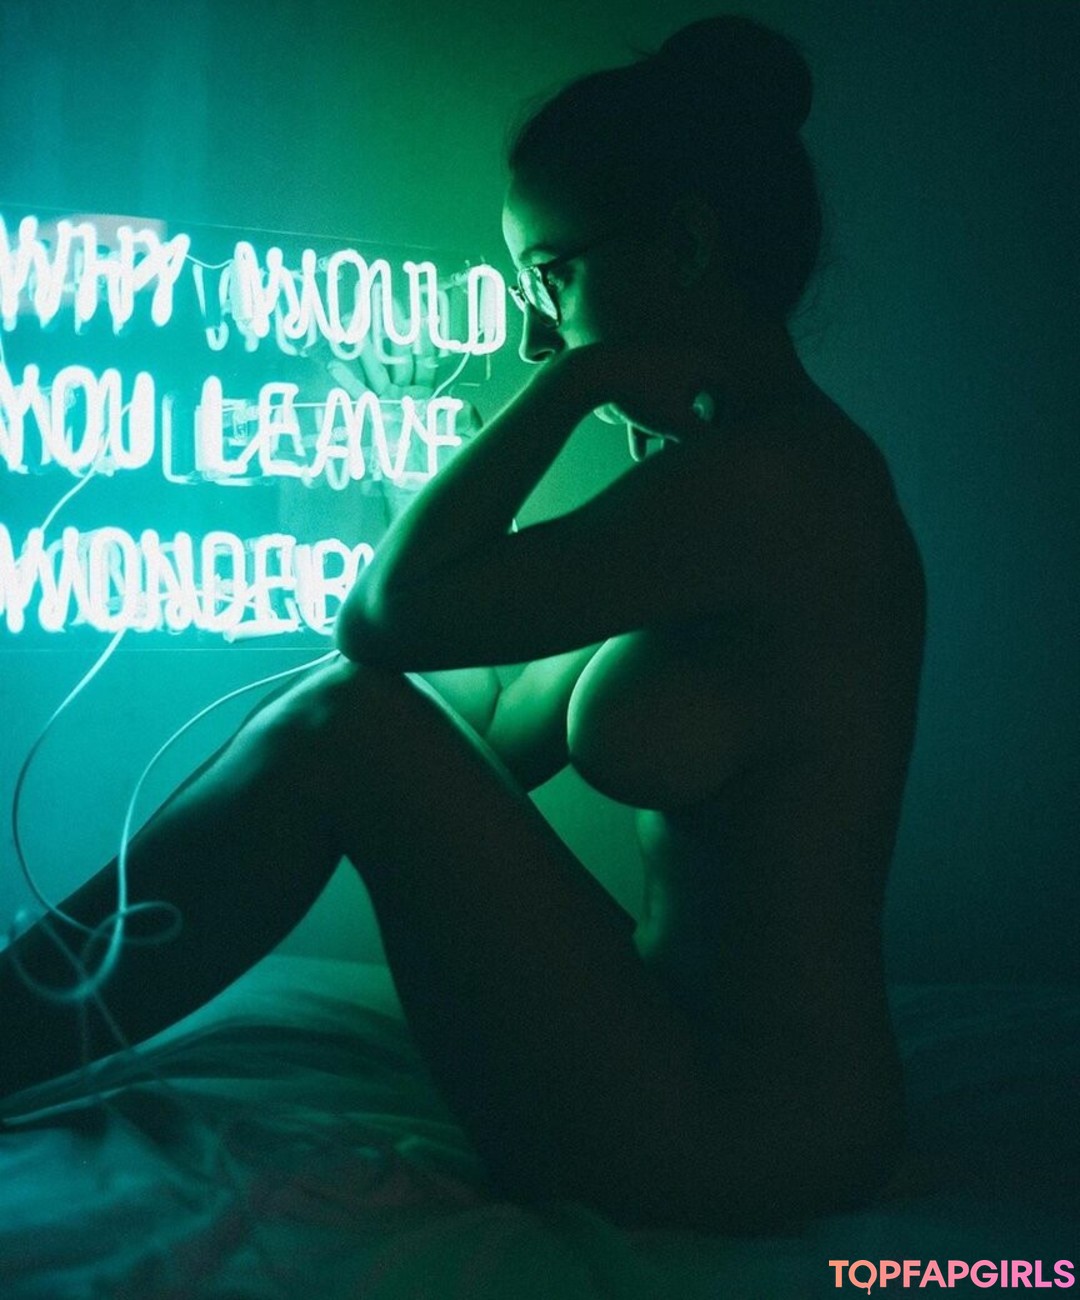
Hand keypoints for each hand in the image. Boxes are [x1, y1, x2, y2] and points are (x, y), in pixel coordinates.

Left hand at [563, 342, 731, 441]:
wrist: (595, 370)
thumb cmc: (642, 396)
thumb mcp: (678, 424)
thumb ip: (706, 440)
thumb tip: (727, 454)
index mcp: (702, 363)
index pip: (728, 392)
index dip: (729, 419)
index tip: (723, 443)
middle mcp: (684, 358)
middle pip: (700, 397)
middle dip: (698, 427)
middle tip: (698, 449)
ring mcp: (659, 363)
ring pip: (671, 403)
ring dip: (668, 432)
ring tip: (661, 460)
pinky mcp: (636, 370)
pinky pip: (649, 400)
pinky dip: (646, 424)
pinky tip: (637, 455)